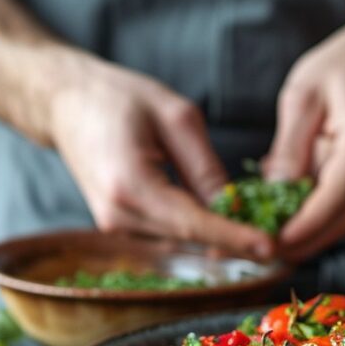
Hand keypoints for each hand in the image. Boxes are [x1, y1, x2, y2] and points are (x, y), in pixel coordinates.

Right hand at [50, 58, 273, 258]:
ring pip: (179, 242)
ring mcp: (114, 225)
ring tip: (257, 228)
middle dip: (234, 242)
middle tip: (278, 240)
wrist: (65, 102)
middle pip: (188, 240)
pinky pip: (166, 234)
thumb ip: (205, 166)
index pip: (193, 223)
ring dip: (216, 238)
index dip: (235, 238)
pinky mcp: (118, 226)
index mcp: (131, 185)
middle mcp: (117, 216)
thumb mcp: (175, 117)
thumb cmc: (118, 98)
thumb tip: (235, 206)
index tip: (271, 247)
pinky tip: (222, 219)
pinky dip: (195, 230)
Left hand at [263, 28, 344, 261]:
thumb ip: (290, 148)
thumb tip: (275, 193)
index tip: (269, 247)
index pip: (332, 201)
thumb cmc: (343, 65)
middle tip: (257, 254)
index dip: (300, 230)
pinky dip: (317, 212)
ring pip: (344, 218)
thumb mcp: (303, 96)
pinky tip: (285, 210)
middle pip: (341, 221)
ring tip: (263, 235)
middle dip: (300, 242)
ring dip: (307, 231)